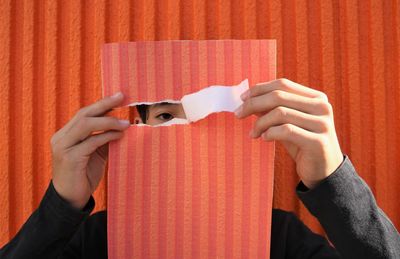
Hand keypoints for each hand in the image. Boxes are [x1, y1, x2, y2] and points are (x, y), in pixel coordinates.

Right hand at [50, 93, 129, 208]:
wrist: (71, 200)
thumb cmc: (84, 175)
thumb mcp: (95, 154)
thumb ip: (103, 139)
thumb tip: (122, 125)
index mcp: (66, 134)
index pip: (84, 114)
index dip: (102, 104)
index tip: (119, 96)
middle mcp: (61, 138)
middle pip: (84, 114)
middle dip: (104, 104)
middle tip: (122, 98)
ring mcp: (63, 147)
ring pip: (86, 125)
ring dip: (108, 121)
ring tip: (125, 123)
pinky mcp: (69, 158)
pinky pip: (91, 142)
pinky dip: (106, 136)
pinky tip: (119, 136)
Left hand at [235, 79, 342, 188]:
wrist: (323, 171)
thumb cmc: (302, 144)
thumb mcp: (286, 123)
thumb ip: (272, 109)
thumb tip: (248, 99)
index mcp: (316, 97)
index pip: (282, 84)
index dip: (259, 89)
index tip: (242, 99)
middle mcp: (322, 107)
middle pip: (279, 96)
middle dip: (253, 104)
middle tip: (238, 114)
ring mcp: (322, 124)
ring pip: (280, 112)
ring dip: (260, 122)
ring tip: (252, 133)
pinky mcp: (318, 142)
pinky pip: (286, 131)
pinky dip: (270, 133)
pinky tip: (264, 138)